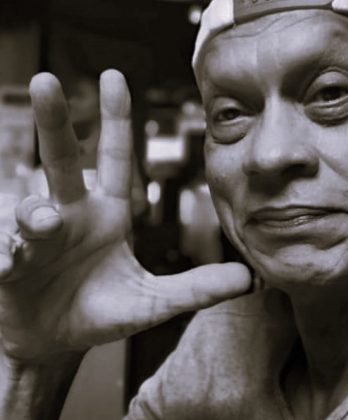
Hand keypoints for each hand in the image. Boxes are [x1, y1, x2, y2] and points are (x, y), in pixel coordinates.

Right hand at [0, 70, 250, 363]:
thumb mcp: (154, 302)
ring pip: (30, 208)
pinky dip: (7, 253)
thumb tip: (251, 279)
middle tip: (47, 80)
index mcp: (107, 214)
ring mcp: (37, 238)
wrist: (54, 343)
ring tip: (43, 223)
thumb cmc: (101, 313)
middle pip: (62, 161)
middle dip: (54, 122)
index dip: (117, 120)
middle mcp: (71, 215)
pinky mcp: (8, 264)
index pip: (115, 159)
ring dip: (33, 211)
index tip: (115, 76)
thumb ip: (197, 288)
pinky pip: (5, 250)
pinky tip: (8, 262)